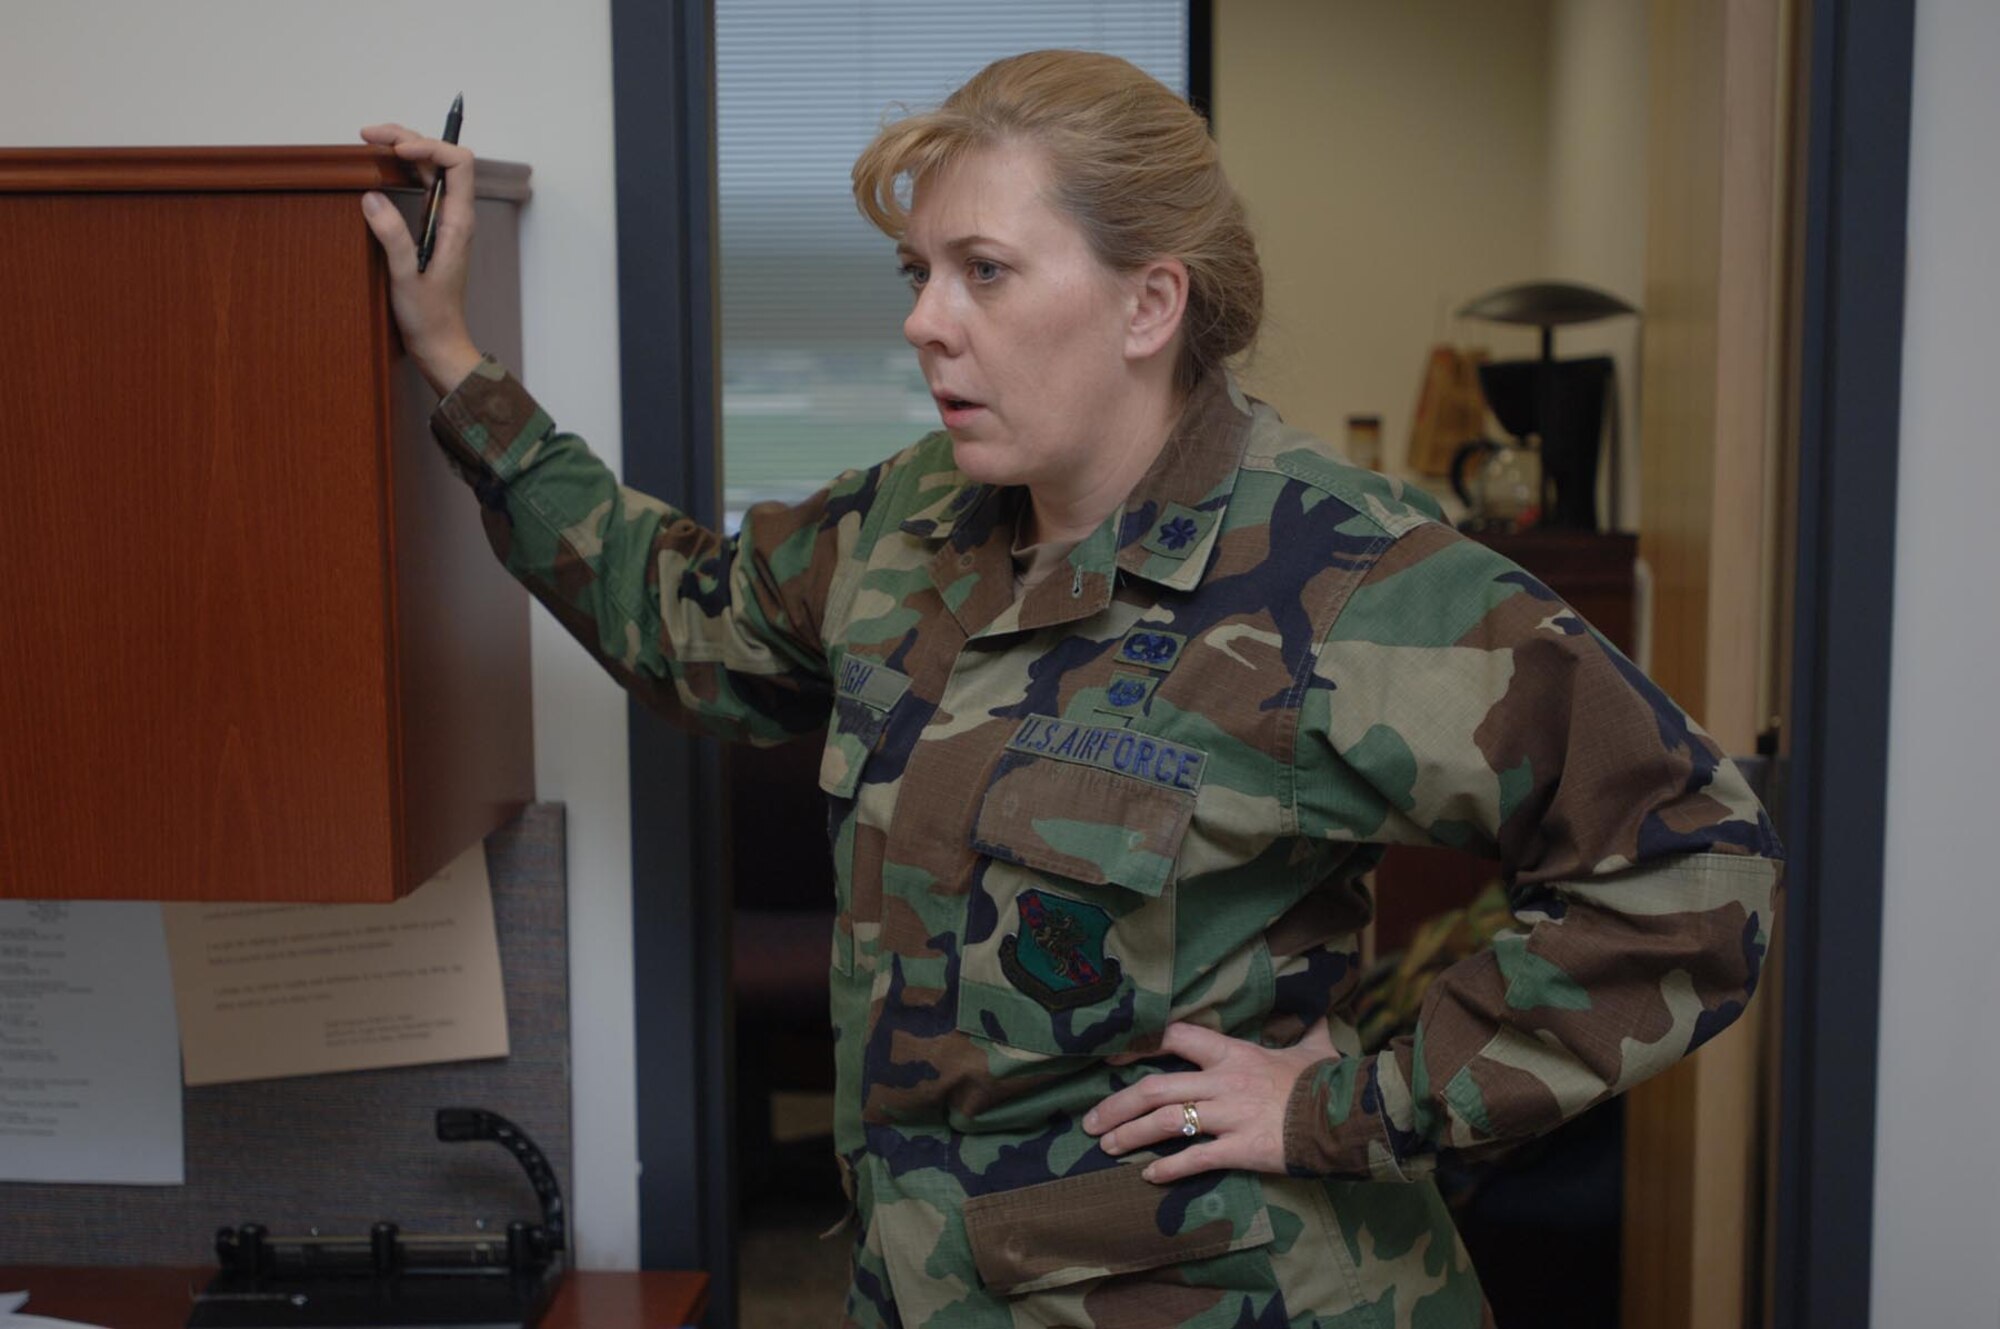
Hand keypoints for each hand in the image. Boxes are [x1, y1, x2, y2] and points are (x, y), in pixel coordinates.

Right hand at [357, 122, 482, 395]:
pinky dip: (402, 171)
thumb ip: (392, 237)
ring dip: (404, 150)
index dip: (429, 148)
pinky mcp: (432, 230)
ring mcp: (444, 222)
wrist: (440, 345)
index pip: (458, 164)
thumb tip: (372, 197)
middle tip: (367, 134)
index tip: (396, 152)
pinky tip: (380, 169)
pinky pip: (422, 189)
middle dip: (409, 139)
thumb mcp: (406, 278)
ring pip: (431, 171)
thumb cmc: (429, 318)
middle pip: (441, 160)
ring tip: (369, 142)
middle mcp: (455, 216)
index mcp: (458, 223)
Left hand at [1082, 1019, 1339, 1183]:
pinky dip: (1169, 1169)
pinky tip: (1148, 1177)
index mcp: (1232, 1053)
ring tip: (1106, 1147)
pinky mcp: (1240, 1149)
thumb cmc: (1326, 1084)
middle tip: (1090, 1122)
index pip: (1175, 1036)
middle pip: (1154, 1088)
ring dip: (1130, 1136)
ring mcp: (1228, 1116)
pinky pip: (1195, 1158)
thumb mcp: (1313, 1051)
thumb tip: (1322, 1015)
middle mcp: (1222, 1082)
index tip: (1112, 1057)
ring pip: (1165, 1122)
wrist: (1348, 1117)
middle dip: (1116, 1105)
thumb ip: (1309, 1033)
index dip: (1140, 1044)